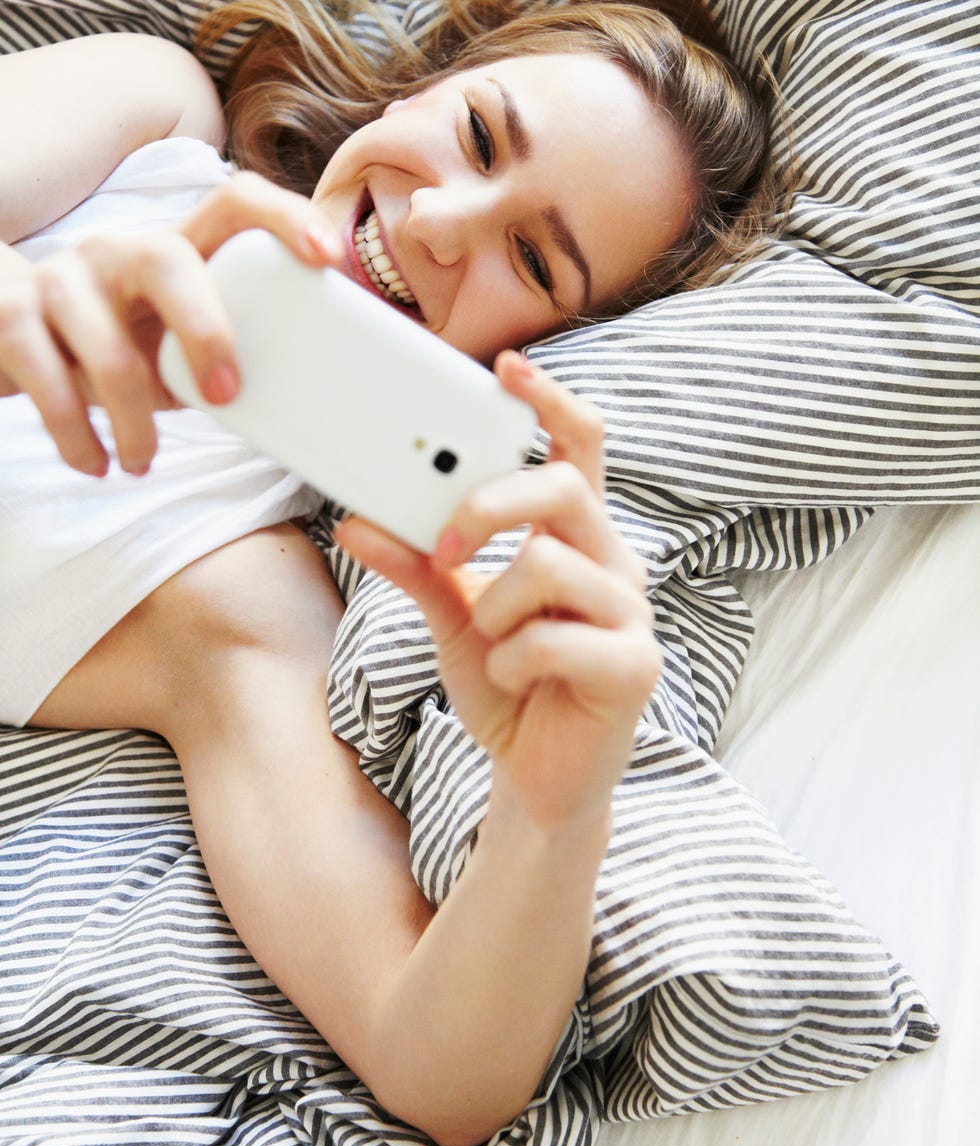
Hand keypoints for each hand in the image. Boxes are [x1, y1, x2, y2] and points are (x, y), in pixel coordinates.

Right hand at [0, 171, 339, 475]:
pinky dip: (77, 437)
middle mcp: (117, 251)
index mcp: (174, 250)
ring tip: (141, 463)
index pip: (233, 203)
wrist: (6, 337)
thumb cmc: (117, 347)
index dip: (283, 216)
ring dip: (132, 419)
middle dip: (205, 330)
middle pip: (168, 260)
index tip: (326, 256)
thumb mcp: (169, 343)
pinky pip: (48, 383)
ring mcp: (61, 279)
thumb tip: (305, 409)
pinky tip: (95, 463)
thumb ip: (220, 353)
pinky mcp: (10, 317)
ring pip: (108, 349)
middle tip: (226, 396)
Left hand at [335, 352, 661, 829]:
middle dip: (489, 508)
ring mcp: (633, 613)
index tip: (507, 368)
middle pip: (561, 490)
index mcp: (578, 536)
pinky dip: (513, 662)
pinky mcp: (636, 667)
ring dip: (494, 609)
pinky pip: (556, 639)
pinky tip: (517, 682)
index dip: (550, 401)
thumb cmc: (507, 684)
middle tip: (446, 550)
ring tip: (493, 644)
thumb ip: (415, 567)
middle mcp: (615, 561)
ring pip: (549, 565)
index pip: (580, 446)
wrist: (536, 778)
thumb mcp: (450, 617)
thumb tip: (356, 522)